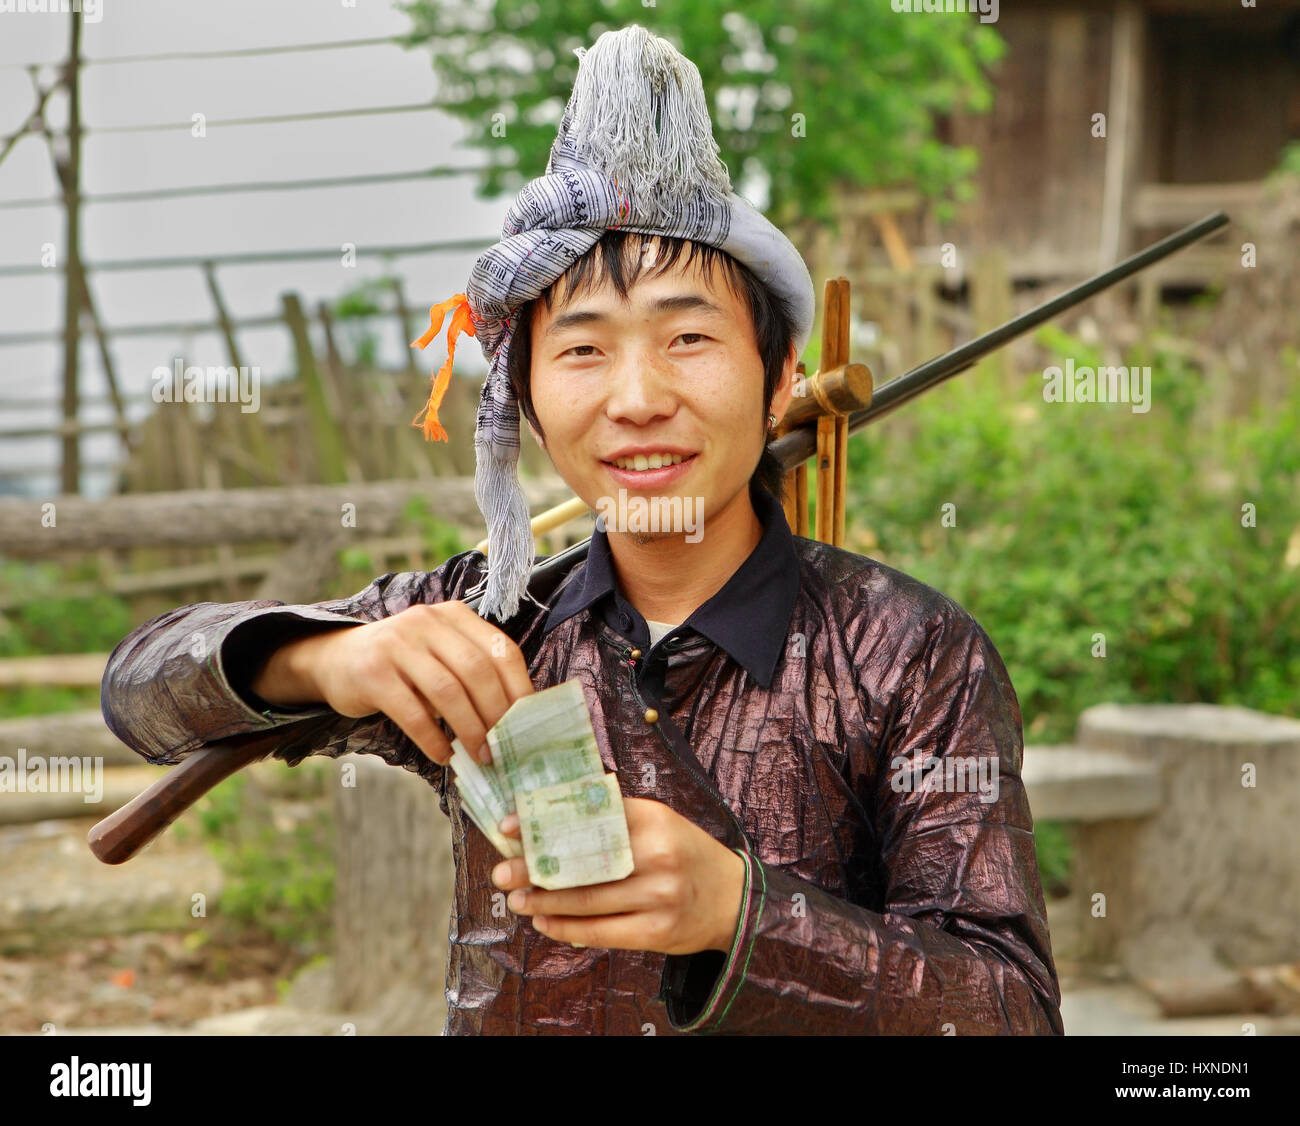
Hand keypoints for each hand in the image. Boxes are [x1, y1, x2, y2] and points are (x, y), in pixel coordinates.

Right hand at [250, 600, 533, 765]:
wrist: (335, 660)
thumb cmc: (402, 666)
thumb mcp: (439, 655)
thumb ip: (471, 674)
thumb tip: (513, 720)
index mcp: (453, 616)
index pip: (500, 650)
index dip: (519, 688)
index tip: (527, 723)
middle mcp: (427, 622)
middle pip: (477, 671)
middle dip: (495, 714)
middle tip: (502, 747)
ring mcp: (398, 644)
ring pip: (448, 691)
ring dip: (468, 729)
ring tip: (478, 755)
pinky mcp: (373, 672)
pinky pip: (413, 712)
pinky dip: (433, 739)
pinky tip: (442, 755)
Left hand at [490, 797, 746, 955]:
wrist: (733, 898)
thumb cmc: (685, 854)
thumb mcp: (659, 822)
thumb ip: (614, 820)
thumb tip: (549, 826)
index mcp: (653, 819)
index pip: (588, 817)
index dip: (543, 823)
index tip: (509, 828)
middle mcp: (657, 854)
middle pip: (582, 862)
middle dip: (535, 869)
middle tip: (502, 873)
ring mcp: (658, 895)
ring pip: (587, 900)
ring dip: (544, 903)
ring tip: (517, 900)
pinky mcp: (657, 931)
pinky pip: (601, 931)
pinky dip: (567, 928)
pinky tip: (545, 924)